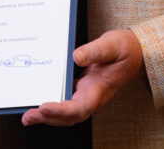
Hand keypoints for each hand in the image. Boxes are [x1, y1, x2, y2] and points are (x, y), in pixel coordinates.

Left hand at [22, 29, 142, 126]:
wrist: (135, 52)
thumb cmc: (125, 49)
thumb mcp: (113, 44)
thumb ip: (96, 50)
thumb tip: (77, 57)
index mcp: (99, 89)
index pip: (79, 107)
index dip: (61, 110)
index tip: (44, 106)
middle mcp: (91, 96)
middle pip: (69, 116)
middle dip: (48, 119)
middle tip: (28, 116)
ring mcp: (86, 94)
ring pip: (66, 113)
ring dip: (47, 117)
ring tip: (28, 116)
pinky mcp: (81, 88)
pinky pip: (65, 102)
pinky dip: (51, 106)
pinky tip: (37, 102)